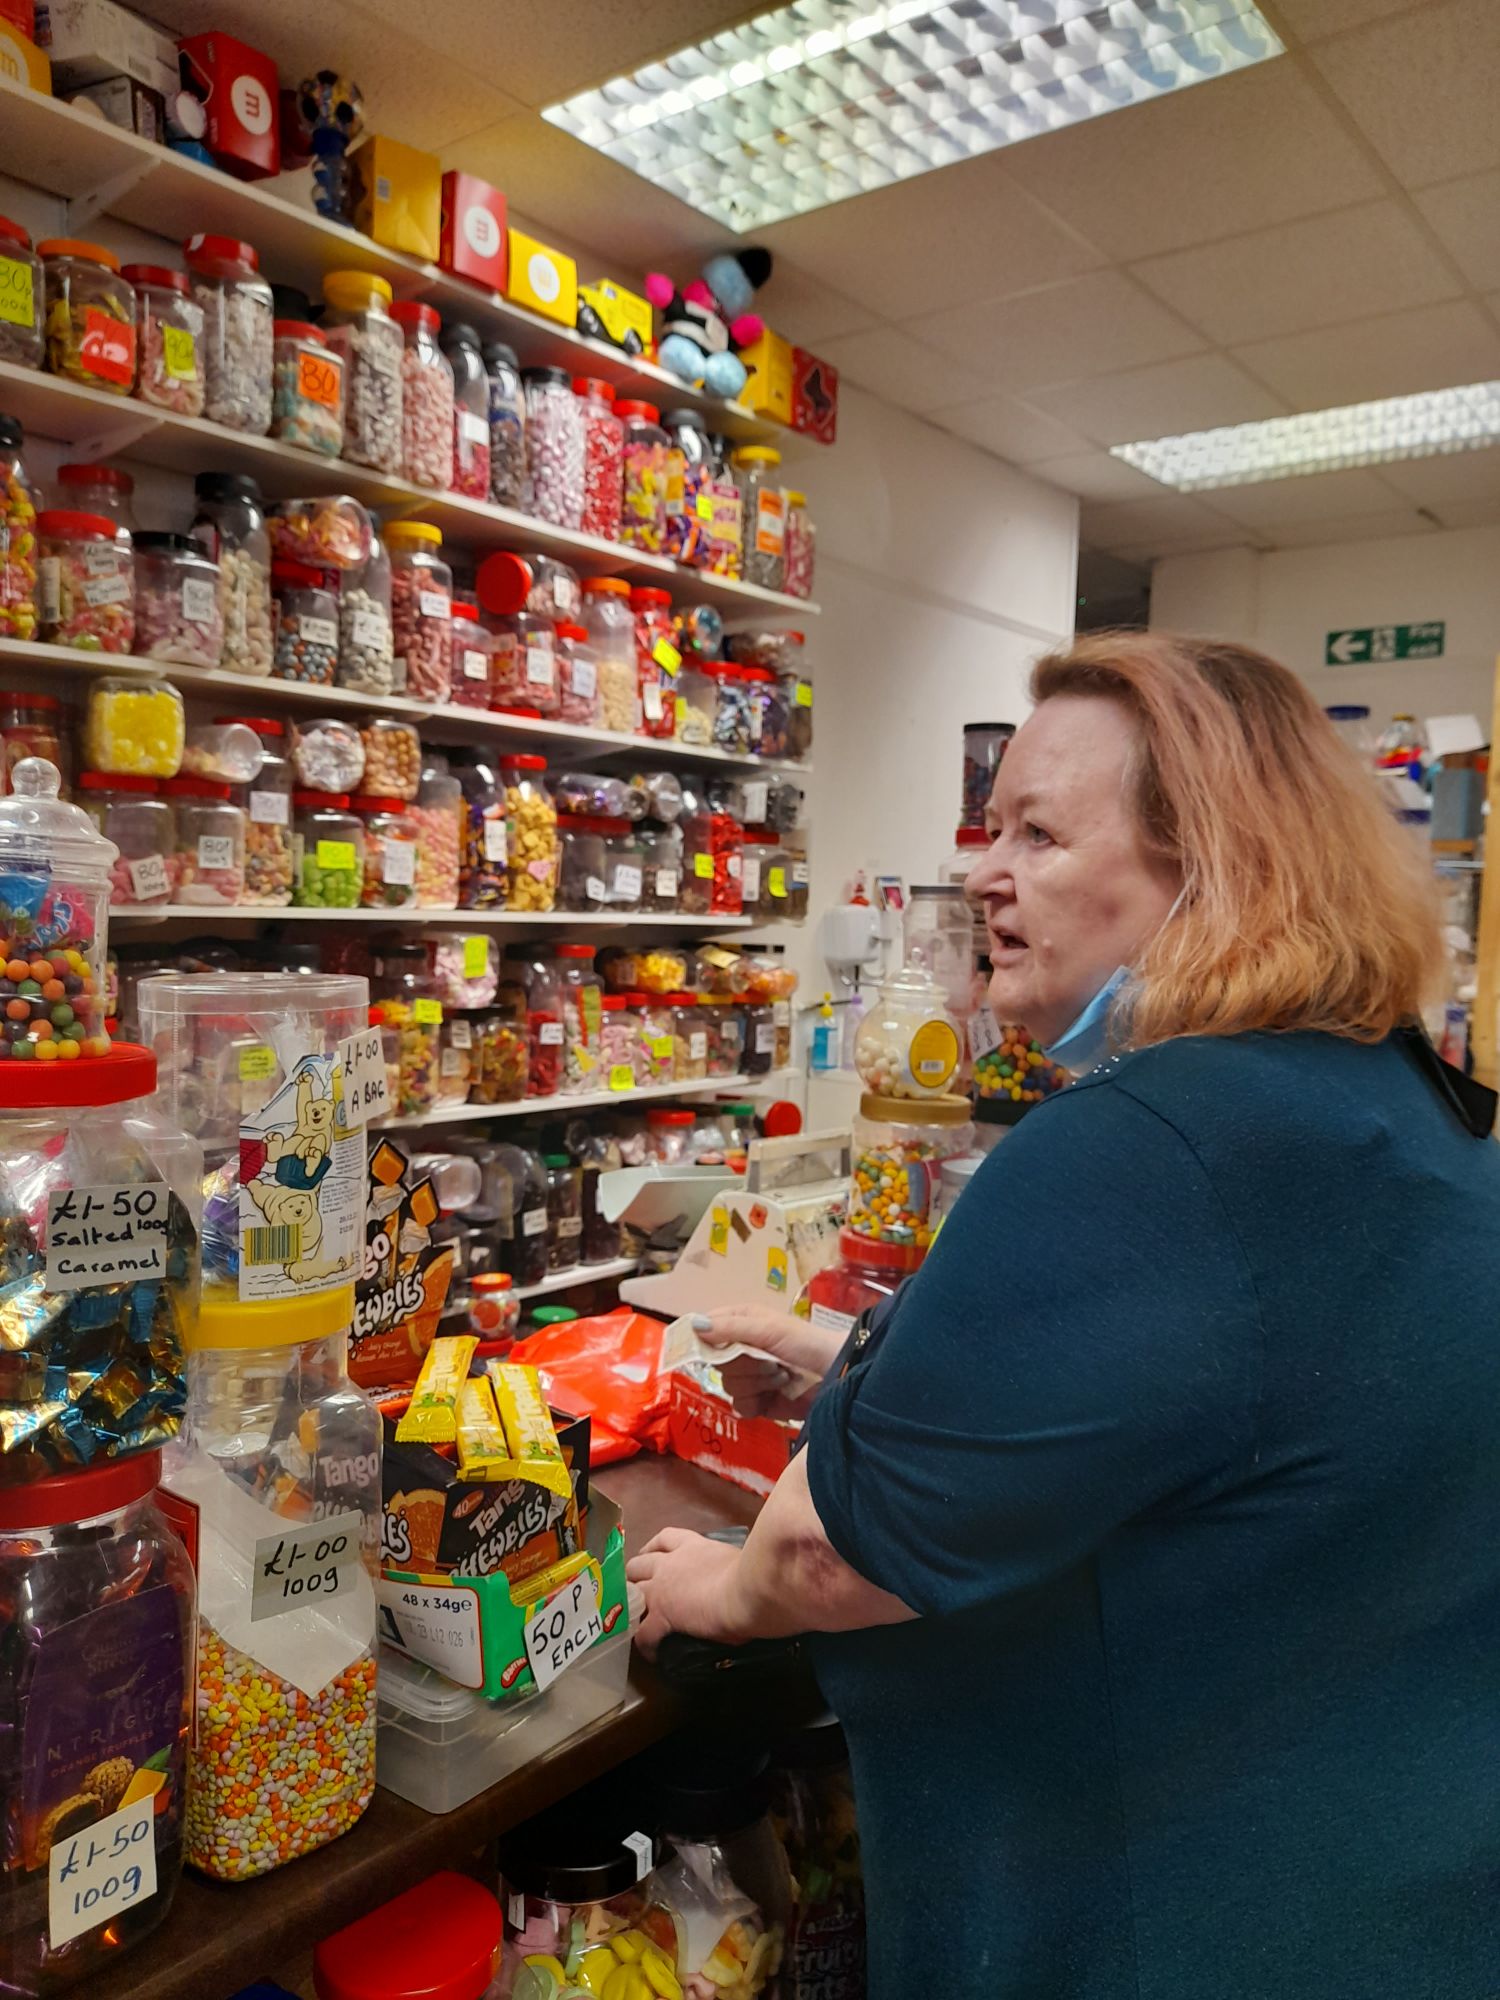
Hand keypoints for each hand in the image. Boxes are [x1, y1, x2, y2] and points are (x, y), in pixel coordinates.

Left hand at [627, 1528, 747, 1660]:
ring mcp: (662, 1589)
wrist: (747, 1590)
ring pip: (632, 1594)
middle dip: (635, 1577)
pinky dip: (645, 1643)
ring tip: (639, 1621)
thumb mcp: (732, 1560)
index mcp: (692, 1547)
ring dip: (633, 1607)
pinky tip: (653, 1653)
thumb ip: (722, 1566)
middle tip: (640, 1590)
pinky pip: (643, 1633)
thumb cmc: (749, 1573)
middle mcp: (671, 1564)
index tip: (649, 1555)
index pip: (665, 1539)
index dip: (652, 1548)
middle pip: (638, 1564)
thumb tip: (730, 1577)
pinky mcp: (662, 1615)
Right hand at [690, 1305, 844, 1419]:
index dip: (703, 1339)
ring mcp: (749, 1376)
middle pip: (716, 1361)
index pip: (707, 1328)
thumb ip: (731, 1329)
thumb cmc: (805, 1343)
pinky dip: (756, 1403)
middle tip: (768, 1361)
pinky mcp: (757, 1401)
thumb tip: (693, 1325)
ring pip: (728, 1384)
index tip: (705, 1349)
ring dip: (756, 1383)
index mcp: (742, 1322)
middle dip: (743, 1364)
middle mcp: (741, 1348)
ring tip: (781, 1377)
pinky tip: (772, 1398)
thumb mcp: (769, 1330)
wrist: (837, 1376)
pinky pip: (739, 1405)